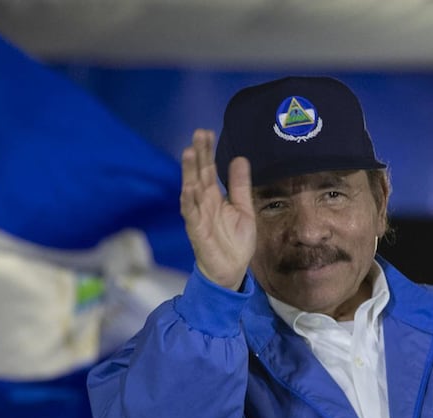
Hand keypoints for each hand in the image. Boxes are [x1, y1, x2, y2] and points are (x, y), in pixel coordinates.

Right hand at [180, 128, 255, 289]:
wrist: (232, 270)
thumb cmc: (235, 241)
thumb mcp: (243, 209)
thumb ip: (240, 186)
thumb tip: (239, 158)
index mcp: (214, 196)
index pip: (209, 169)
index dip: (207, 151)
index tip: (206, 132)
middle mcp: (203, 203)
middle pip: (199, 174)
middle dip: (197, 155)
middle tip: (197, 133)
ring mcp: (198, 216)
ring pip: (191, 190)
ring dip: (189, 172)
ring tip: (189, 153)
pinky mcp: (197, 231)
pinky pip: (191, 215)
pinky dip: (189, 201)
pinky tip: (188, 188)